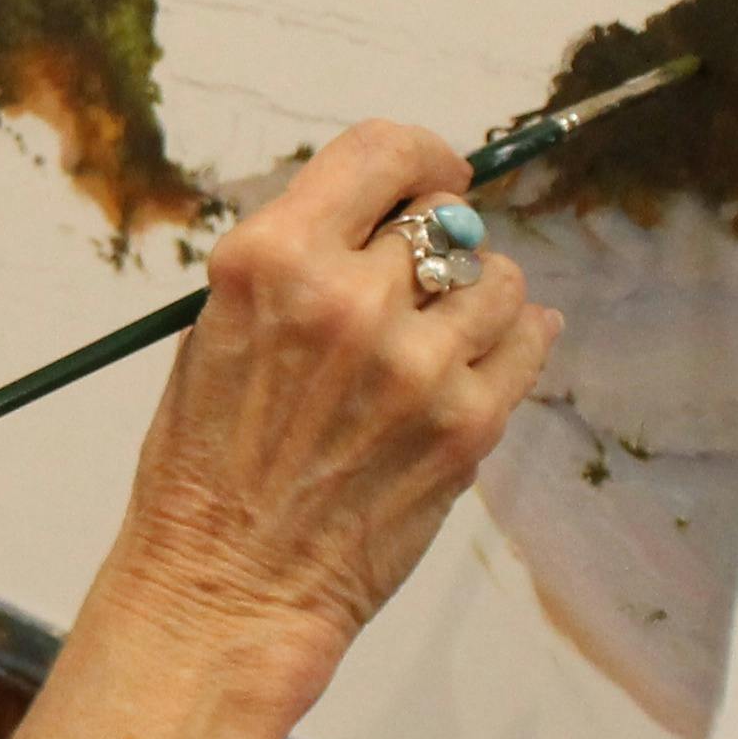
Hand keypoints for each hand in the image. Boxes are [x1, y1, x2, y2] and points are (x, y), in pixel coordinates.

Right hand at [83, 121, 556, 737]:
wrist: (227, 587)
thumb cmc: (208, 465)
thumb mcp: (218, 330)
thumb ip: (300, 265)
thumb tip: (391, 220)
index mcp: (270, 261)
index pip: (381, 152)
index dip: (420, 157)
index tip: (433, 176)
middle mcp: (347, 299)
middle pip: (442, 218)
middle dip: (435, 241)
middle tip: (418, 281)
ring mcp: (417, 364)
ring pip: (499, 277)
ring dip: (476, 296)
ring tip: (439, 337)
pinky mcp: (468, 425)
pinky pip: (529, 341)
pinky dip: (513, 341)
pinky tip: (475, 361)